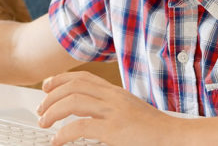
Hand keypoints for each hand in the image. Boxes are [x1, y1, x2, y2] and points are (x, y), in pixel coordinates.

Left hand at [37, 71, 175, 144]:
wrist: (177, 138)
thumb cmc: (156, 131)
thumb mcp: (131, 112)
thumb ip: (111, 109)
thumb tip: (89, 116)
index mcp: (116, 93)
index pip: (82, 77)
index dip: (60, 79)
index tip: (46, 87)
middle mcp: (113, 98)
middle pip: (72, 86)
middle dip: (51, 96)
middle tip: (40, 109)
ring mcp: (113, 113)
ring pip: (72, 102)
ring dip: (52, 112)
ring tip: (44, 123)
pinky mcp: (114, 130)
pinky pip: (79, 127)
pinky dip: (63, 133)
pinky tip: (57, 140)